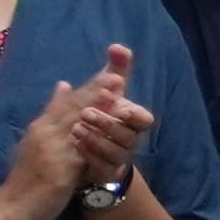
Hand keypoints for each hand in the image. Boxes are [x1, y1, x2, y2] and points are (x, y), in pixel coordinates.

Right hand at [0, 47, 145, 219]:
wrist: (11, 206)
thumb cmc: (24, 177)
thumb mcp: (34, 141)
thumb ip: (50, 114)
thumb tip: (63, 85)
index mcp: (40, 127)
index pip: (67, 103)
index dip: (89, 89)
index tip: (108, 74)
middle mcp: (45, 133)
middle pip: (74, 109)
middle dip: (96, 92)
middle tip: (117, 77)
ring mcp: (52, 150)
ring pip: (78, 125)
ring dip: (98, 109)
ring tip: (116, 95)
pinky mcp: (60, 168)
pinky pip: (81, 150)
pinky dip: (96, 137)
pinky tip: (111, 131)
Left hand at [59, 46, 157, 188]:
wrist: (85, 151)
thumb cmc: (99, 116)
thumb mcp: (103, 93)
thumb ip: (113, 71)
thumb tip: (117, 47)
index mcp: (132, 121)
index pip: (144, 120)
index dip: (132, 114)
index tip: (117, 104)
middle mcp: (130, 140)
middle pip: (128, 136)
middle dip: (108, 123)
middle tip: (85, 112)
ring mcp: (119, 158)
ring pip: (115, 152)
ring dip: (95, 138)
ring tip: (75, 128)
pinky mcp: (106, 172)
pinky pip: (102, 167)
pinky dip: (88, 155)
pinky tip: (74, 144)